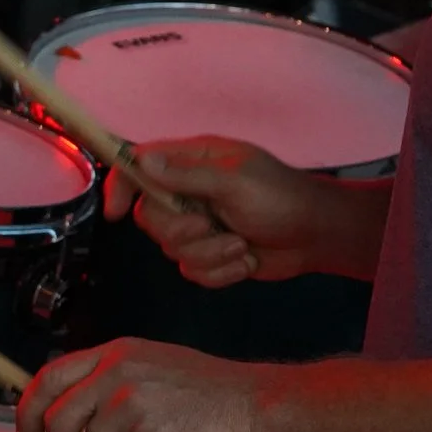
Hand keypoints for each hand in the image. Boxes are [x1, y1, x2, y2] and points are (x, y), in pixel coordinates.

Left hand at [14, 338, 266, 431]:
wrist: (257, 410)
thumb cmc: (213, 398)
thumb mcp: (154, 368)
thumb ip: (113, 385)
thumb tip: (77, 421)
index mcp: (115, 354)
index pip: (50, 379)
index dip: (29, 412)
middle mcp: (115, 376)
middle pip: (59, 425)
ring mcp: (128, 409)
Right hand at [112, 137, 324, 286]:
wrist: (317, 236)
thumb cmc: (280, 197)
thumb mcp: (235, 182)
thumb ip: (187, 175)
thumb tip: (142, 159)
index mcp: (192, 162)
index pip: (139, 166)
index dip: (120, 185)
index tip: (115, 212)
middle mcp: (189, 192)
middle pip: (151, 218)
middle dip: (181, 230)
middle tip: (209, 226)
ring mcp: (199, 225)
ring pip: (173, 250)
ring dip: (209, 254)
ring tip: (241, 246)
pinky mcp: (211, 255)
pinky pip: (193, 272)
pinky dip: (220, 272)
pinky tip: (245, 262)